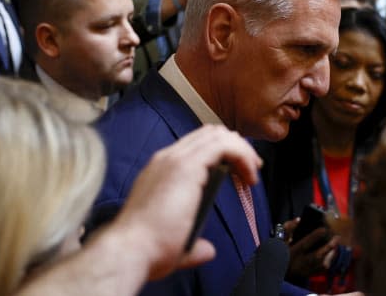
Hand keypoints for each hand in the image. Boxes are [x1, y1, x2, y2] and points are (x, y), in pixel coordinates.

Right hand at [111, 125, 261, 280]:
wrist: (131, 249)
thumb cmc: (147, 248)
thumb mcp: (176, 242)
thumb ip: (195, 243)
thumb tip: (208, 250)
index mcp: (161, 171)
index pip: (196, 146)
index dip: (222, 153)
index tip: (239, 174)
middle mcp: (167, 159)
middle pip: (208, 135)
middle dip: (235, 147)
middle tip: (251, 169)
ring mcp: (175, 160)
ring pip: (217, 135)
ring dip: (242, 150)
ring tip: (253, 171)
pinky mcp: (186, 166)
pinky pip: (223, 146)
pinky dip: (242, 154)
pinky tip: (249, 174)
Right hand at [283, 217, 337, 278]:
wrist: (278, 270)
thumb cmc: (280, 251)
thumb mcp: (281, 238)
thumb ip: (289, 228)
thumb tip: (299, 220)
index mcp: (293, 251)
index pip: (304, 243)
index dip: (314, 236)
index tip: (323, 229)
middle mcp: (299, 261)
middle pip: (316, 256)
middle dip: (327, 247)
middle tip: (337, 238)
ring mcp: (305, 270)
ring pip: (321, 264)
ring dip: (330, 254)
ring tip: (335, 245)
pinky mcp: (308, 274)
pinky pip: (321, 269)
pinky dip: (327, 261)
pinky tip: (331, 254)